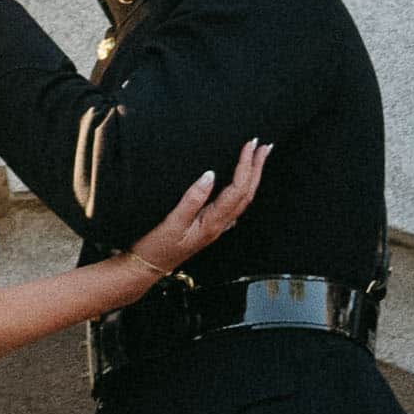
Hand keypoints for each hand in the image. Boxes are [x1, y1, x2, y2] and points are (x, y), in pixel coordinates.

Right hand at [102, 137, 271, 297]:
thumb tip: (209, 175)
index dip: (245, 165)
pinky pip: (233, 205)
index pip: (237, 189)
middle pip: (246, 194)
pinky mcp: (210, 227)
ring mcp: (216, 227)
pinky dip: (242, 188)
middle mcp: (219, 226)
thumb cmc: (157, 248)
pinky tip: (241, 183)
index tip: (249, 145)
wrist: (148, 268)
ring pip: (243, 199)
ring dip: (253, 177)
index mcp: (212, 223)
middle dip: (257, 168)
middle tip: (265, 147)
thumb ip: (191, 199)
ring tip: (258, 159)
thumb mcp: (171, 223)